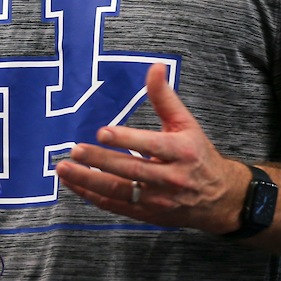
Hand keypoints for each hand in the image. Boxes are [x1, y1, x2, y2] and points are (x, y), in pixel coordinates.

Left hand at [56, 62, 251, 233]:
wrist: (217, 198)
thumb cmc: (197, 154)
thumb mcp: (186, 123)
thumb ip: (165, 97)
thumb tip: (155, 67)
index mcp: (180, 152)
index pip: (151, 146)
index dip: (126, 140)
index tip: (103, 132)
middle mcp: (169, 178)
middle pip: (131, 170)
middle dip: (100, 161)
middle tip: (75, 150)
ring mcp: (156, 200)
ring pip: (119, 191)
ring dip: (89, 181)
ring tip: (64, 169)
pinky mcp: (146, 213)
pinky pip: (115, 206)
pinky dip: (92, 196)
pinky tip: (73, 184)